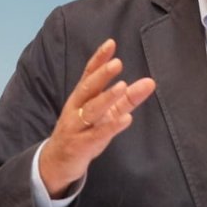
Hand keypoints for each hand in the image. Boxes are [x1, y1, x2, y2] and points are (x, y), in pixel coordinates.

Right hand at [38, 38, 156, 197]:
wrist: (57, 163)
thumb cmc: (83, 133)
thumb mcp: (104, 114)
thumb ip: (126, 98)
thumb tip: (149, 82)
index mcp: (80, 97)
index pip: (88, 74)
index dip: (99, 59)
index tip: (111, 43)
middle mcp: (76, 109)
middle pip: (88, 88)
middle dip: (101, 75)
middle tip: (117, 63)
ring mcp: (76, 127)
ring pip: (91, 110)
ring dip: (106, 98)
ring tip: (122, 86)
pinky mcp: (81, 146)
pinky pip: (96, 135)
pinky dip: (111, 126)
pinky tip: (126, 119)